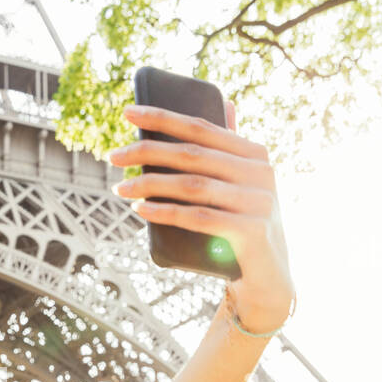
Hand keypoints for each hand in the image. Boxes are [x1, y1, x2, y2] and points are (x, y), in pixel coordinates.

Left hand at [108, 100, 296, 334]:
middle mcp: (261, 172)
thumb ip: (232, 150)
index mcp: (254, 153)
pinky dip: (166, 213)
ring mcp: (259, 202)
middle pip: (192, 155)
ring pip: (192, 185)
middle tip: (113, 157)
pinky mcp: (252, 232)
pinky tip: (140, 209)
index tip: (127, 113)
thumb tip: (226, 102)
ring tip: (119, 188)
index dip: (163, 118)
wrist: (268, 279)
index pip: (202, 127)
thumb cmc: (244, 227)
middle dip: (147, 152)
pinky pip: (199, 218)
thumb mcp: (241, 185)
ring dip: (149, 185)